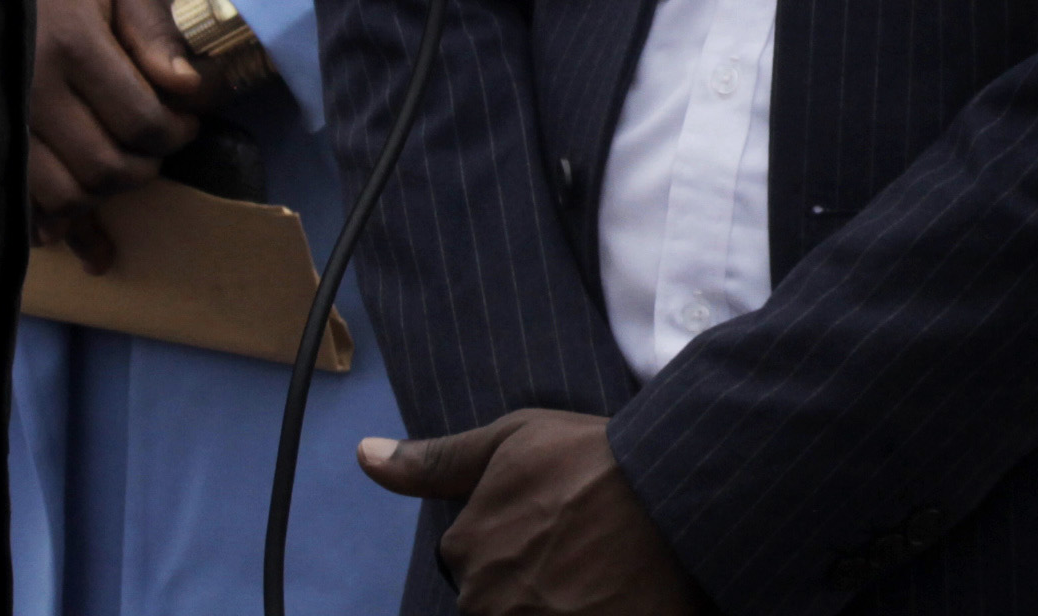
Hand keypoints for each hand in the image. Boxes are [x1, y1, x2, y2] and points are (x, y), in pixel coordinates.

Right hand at [27, 0, 204, 259]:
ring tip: (125, 166)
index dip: (176, 132)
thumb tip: (189, 86)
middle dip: (146, 166)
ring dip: (105, 195)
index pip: (140, 118)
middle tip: (160, 146)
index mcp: (74, 45)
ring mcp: (3, 122)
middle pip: (104, 165)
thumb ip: (156, 32)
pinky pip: (20, 203)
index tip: (188, 123)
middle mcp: (32, 90)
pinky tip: (76, 237)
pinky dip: (52, 227)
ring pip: (63, 194)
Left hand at [359, 410, 703, 615]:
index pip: (477, 560)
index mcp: (466, 548)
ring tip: (603, 572)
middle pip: (500, 596)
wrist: (674, 492)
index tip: (560, 523)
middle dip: (534, 577)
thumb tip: (364, 456)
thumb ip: (438, 459)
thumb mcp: (516, 439)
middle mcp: (483, 598)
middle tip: (586, 548)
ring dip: (557, 596)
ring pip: (529, 609)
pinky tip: (605, 594)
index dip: (521, 539)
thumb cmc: (596, 460)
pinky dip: (581, 606)